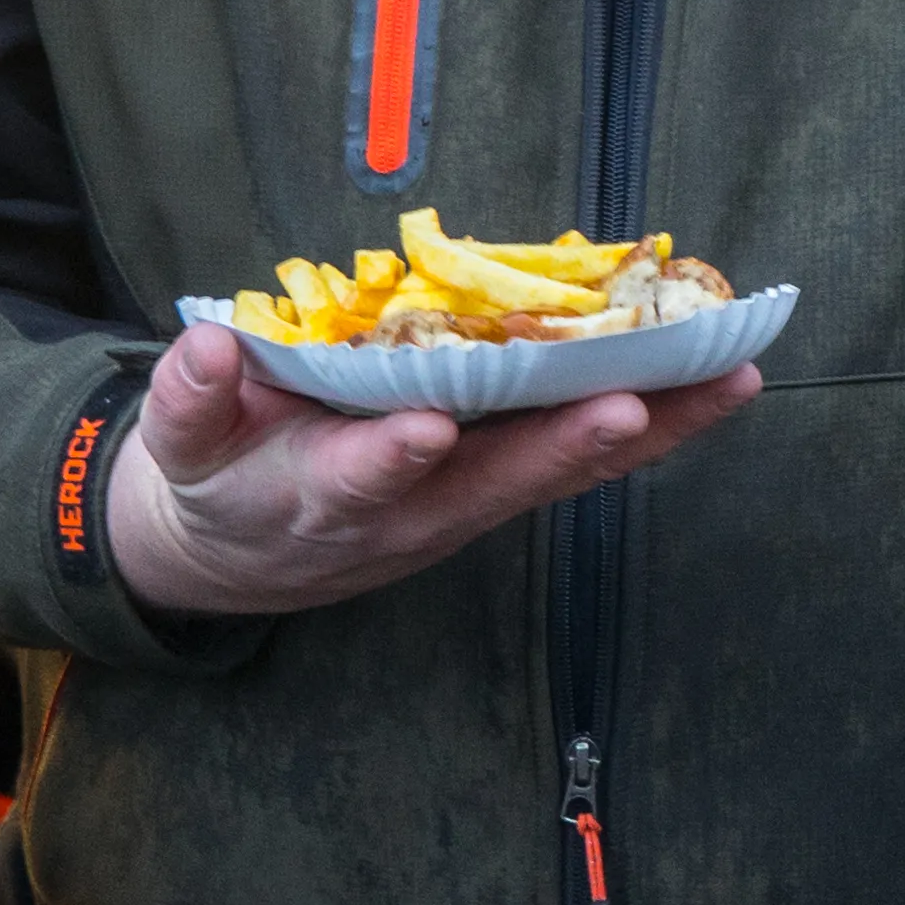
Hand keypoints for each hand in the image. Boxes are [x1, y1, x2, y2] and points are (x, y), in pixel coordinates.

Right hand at [106, 322, 760, 614]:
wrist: (244, 555)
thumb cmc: (220, 481)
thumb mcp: (182, 450)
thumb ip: (190, 402)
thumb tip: (202, 349)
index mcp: (317, 498)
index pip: (355, 481)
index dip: (388, 458)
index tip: (420, 429)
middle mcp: (408, 513)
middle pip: (494, 484)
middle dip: (563, 446)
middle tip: (628, 404)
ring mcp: (463, 506)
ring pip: (561, 473)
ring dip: (647, 432)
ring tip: (722, 381)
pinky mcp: (499, 489)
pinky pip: (584, 463)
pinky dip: (655, 428)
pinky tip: (717, 387)